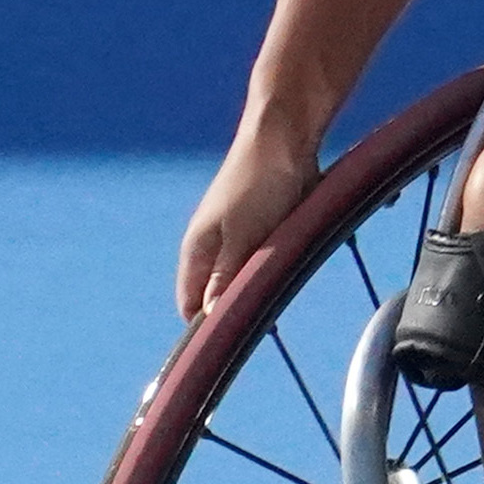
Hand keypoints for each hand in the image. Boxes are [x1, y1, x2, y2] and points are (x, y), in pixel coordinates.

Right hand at [177, 128, 319, 319]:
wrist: (284, 137)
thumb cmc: (259, 184)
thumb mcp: (242, 236)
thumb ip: (225, 276)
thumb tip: (209, 316)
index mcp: (196, 249)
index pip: (189, 303)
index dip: (204, 327)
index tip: (229, 346)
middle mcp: (212, 245)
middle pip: (217, 292)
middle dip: (237, 309)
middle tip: (264, 326)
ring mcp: (238, 234)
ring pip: (245, 276)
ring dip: (260, 287)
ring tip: (282, 300)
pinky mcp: (265, 224)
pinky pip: (266, 257)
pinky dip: (276, 266)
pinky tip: (294, 271)